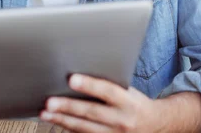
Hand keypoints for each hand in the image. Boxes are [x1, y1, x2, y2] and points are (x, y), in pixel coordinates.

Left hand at [40, 74, 160, 132]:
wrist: (155, 124)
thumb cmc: (134, 101)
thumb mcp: (128, 90)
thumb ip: (108, 85)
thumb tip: (79, 73)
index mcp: (129, 102)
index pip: (108, 91)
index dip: (89, 85)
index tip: (71, 79)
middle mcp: (122, 120)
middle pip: (92, 112)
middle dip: (68, 107)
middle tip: (49, 102)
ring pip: (85, 128)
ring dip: (62, 120)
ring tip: (45, 113)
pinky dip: (68, 128)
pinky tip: (55, 120)